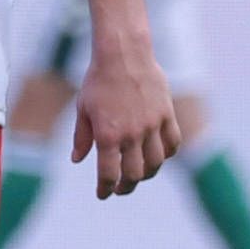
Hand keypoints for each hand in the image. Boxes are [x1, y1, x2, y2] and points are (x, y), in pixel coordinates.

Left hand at [69, 44, 182, 199]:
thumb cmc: (98, 81)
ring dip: (147, 174)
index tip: (103, 194)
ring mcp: (152, 125)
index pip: (109, 174)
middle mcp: (132, 134)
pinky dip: (166, 154)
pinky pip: (172, 143)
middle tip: (120, 188)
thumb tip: (77, 161)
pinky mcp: (166, 114)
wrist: (123, 54)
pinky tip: (157, 155)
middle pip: (134, 174)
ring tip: (138, 174)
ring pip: (156, 163)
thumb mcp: (83, 109)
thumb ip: (81, 137)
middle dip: (126, 187)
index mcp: (107, 135)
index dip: (105, 189)